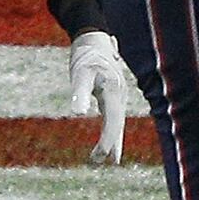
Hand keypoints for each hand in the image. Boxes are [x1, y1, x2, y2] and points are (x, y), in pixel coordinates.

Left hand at [64, 28, 134, 162]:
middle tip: (100, 162)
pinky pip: (114, 116)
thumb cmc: (86, 54)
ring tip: (110, 159)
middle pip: (117, 125)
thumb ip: (81, 92)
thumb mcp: (80, 72)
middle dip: (110, 145)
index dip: (107, 141)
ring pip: (118, 122)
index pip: (113, 123)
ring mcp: (118, 95)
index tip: (99, 157)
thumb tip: (78, 113)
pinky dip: (112, 129)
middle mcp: (120, 96)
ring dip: (113, 140)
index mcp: (114, 92)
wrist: (95, 37)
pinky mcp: (113, 94)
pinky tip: (109, 138)